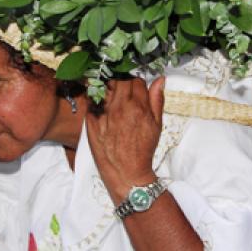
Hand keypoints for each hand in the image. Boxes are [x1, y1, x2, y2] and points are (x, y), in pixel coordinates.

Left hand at [86, 76, 165, 203]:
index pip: (136, 80)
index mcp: (138, 107)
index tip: (136, 88)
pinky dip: (96, 99)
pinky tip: (101, 104)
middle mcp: (120, 107)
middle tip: (124, 90)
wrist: (127, 171)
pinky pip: (91, 101)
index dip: (137, 82)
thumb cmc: (144, 148)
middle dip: (123, 82)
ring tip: (113, 96)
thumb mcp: (157, 124)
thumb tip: (160, 79)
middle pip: (119, 80)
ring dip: (109, 88)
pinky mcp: (91, 121)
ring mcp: (104, 114)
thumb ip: (157, 100)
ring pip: (105, 87)